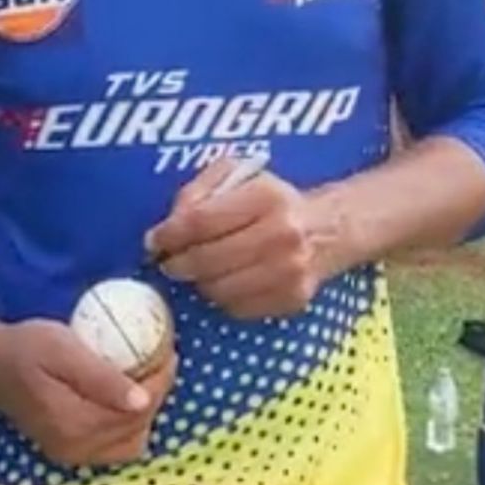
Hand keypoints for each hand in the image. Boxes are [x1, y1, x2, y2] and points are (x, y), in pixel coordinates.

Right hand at [0, 302, 175, 465]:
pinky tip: (126, 395)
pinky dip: (128, 424)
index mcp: (76, 424)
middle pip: (139, 426)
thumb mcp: (62, 349)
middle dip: (157, 392)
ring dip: (145, 410)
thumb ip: (100, 377)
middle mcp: (75, 448)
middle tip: (161, 357)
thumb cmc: (24, 346)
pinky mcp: (67, 450)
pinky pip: (114, 446)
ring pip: (131, 441)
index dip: (161, 378)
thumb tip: (142, 401)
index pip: (140, 408)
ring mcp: (71, 453)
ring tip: (146, 375)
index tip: (167, 349)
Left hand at [147, 157, 328, 319]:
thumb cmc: (275, 201)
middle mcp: (283, 235)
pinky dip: (224, 297)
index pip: (200, 221)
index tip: (154, 241)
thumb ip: (200, 190)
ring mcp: (290, 272)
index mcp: (267, 197)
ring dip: (200, 282)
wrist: (330, 229)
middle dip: (177, 263)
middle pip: (206, 260)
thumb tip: (169, 226)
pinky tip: (229, 281)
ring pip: (218, 289)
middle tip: (170, 261)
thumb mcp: (240, 176)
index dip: (169, 235)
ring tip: (202, 270)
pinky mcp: (293, 299)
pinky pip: (238, 308)